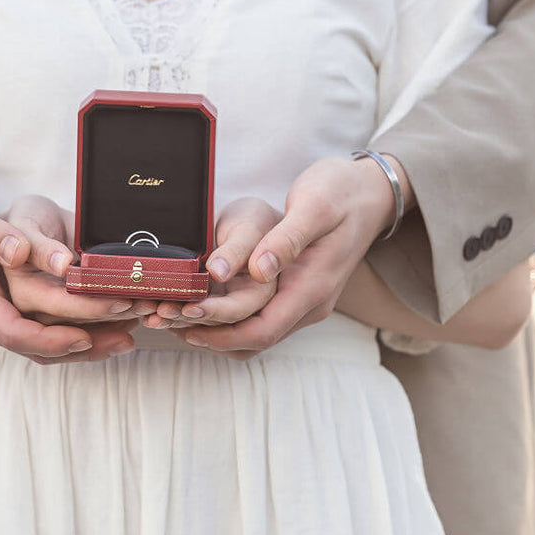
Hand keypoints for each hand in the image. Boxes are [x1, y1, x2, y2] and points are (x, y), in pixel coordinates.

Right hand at [0, 180, 134, 363]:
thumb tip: (19, 253)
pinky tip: (109, 327)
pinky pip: (39, 333)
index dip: (53, 338)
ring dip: (85, 344)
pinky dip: (74, 334)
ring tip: (130, 334)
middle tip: (130, 324)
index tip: (89, 333)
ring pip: (40, 346)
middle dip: (84, 340)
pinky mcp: (0, 314)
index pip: (13, 331)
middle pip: (34, 344)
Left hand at [172, 156, 406, 355]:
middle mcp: (310, 304)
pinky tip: (203, 304)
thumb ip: (287, 239)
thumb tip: (258, 271)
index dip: (218, 333)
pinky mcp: (298, 293)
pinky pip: (261, 319)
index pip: (261, 331)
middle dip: (209, 337)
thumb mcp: (315, 205)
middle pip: (254, 341)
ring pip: (256, 335)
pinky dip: (230, 320)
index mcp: (313, 287)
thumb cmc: (341, 192)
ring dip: (216, 333)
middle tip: (164, 321)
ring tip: (175, 318)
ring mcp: (305, 301)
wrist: (371, 192)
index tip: (182, 320)